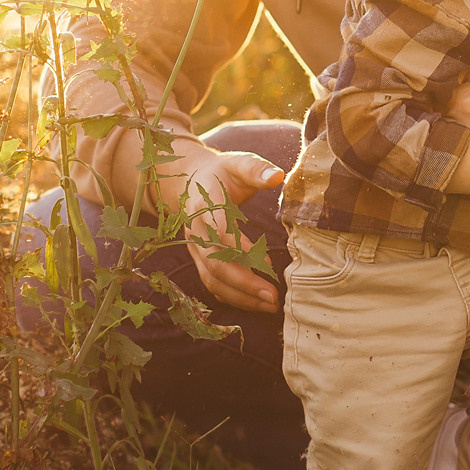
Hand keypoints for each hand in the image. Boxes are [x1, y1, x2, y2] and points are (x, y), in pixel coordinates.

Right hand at [175, 151, 284, 313]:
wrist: (191, 182)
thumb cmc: (222, 173)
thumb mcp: (238, 164)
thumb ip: (256, 169)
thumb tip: (277, 175)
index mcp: (204, 205)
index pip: (220, 232)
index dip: (243, 249)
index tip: (268, 261)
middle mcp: (195, 231)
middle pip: (216, 262)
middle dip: (244, 282)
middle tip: (273, 295)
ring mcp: (195, 249)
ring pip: (213, 279)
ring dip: (241, 296)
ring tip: (269, 305)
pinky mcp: (199, 260)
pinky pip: (212, 284)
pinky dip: (233, 297)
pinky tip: (256, 303)